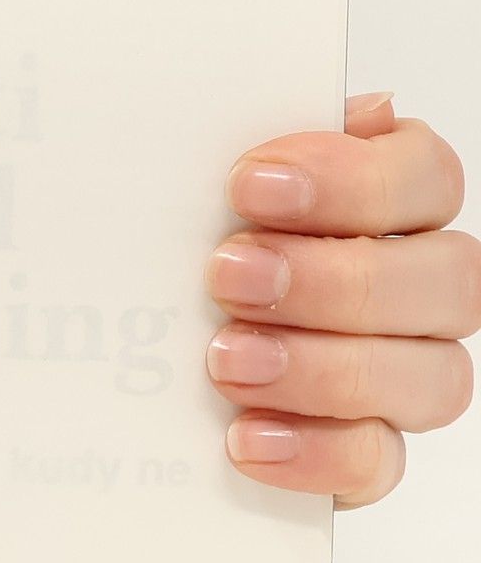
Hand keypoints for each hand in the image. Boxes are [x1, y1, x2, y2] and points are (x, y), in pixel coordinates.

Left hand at [207, 94, 478, 506]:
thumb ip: (225, 140)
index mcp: (387, 203)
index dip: (354, 180)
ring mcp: (402, 374)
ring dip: (326, 367)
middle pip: (447, 278)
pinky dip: (317, 450)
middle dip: (335, 278)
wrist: (116, 366)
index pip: (426, 176)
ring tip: (226, 359)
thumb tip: (273, 100)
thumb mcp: (182, 190)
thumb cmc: (170, 252)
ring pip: (432, 377)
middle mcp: (415, 287)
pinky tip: (246, 437)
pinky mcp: (365, 453)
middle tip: (228, 276)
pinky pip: (380, 462)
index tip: (250, 185)